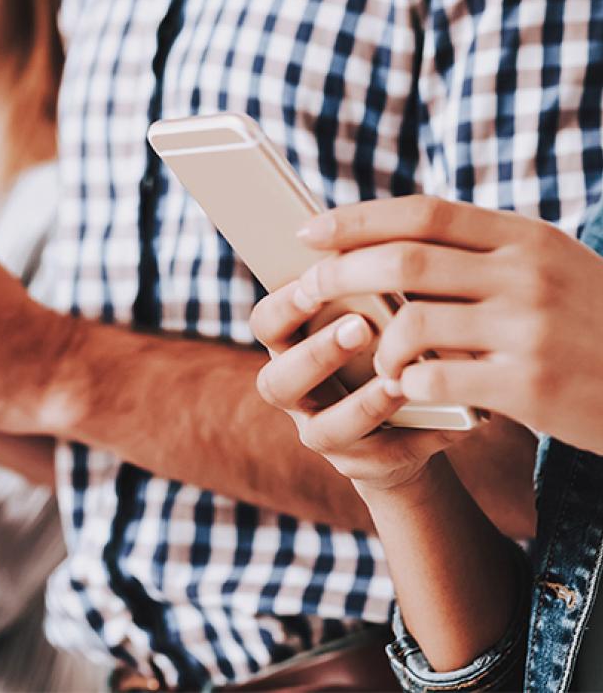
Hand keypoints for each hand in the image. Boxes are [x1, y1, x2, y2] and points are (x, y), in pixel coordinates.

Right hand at [250, 280, 456, 496]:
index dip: (284, 304)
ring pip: (323, 430)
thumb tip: (396, 247)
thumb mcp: (374, 311)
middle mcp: (295, 392)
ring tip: (400, 382)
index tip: (318, 281)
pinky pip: (381, 459)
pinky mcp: (361, 465)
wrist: (408, 419)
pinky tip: (446, 420)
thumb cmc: (387, 342)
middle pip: (278, 381)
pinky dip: (417, 438)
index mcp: (290, 344)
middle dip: (317, 354)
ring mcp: (322, 432)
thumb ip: (370, 287)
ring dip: (363, 404)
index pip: (266, 323)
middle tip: (360, 327)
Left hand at [295, 196, 602, 454]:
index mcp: (525, 237)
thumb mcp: (551, 267)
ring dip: (376, 342)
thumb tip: (392, 239)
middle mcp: (525, 273)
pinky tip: (408, 391)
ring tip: (376, 359)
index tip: (311, 229)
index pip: (424, 212)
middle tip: (306, 289)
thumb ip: (485, 251)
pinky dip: (407, 383)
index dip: (359, 218)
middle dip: (340, 272)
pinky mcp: (531, 386)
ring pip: (413, 320)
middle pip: (405, 258)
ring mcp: (529, 328)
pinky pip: (438, 377)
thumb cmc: (594, 325)